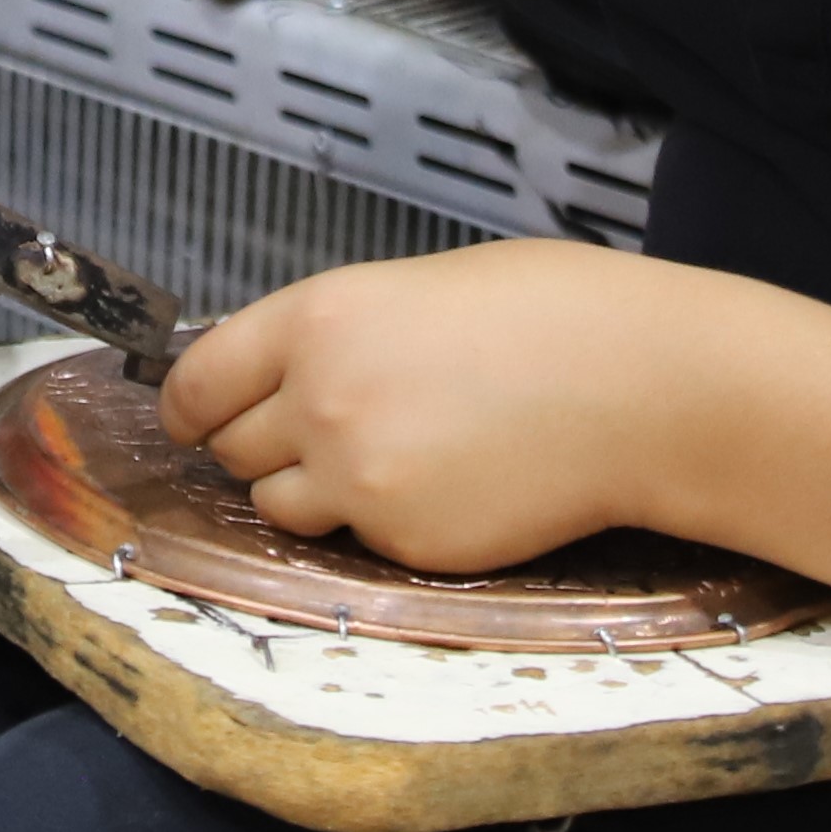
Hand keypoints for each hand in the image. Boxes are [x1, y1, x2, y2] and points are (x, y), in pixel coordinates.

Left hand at [159, 242, 725, 577]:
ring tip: (388, 456)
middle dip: (261, 443)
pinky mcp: (405, 542)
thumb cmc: (551, 315)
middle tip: (317, 430)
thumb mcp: (418, 288)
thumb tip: (288, 370)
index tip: (192, 417)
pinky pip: (356, 541)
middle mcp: (320, 402)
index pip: (197, 382)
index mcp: (317, 320)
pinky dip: (381, 521)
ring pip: (280, 506)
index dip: (189, 405)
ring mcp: (360, 481)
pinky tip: (446, 481)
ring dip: (310, 490)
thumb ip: (337, 334)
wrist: (642, 386)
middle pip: (231, 450)